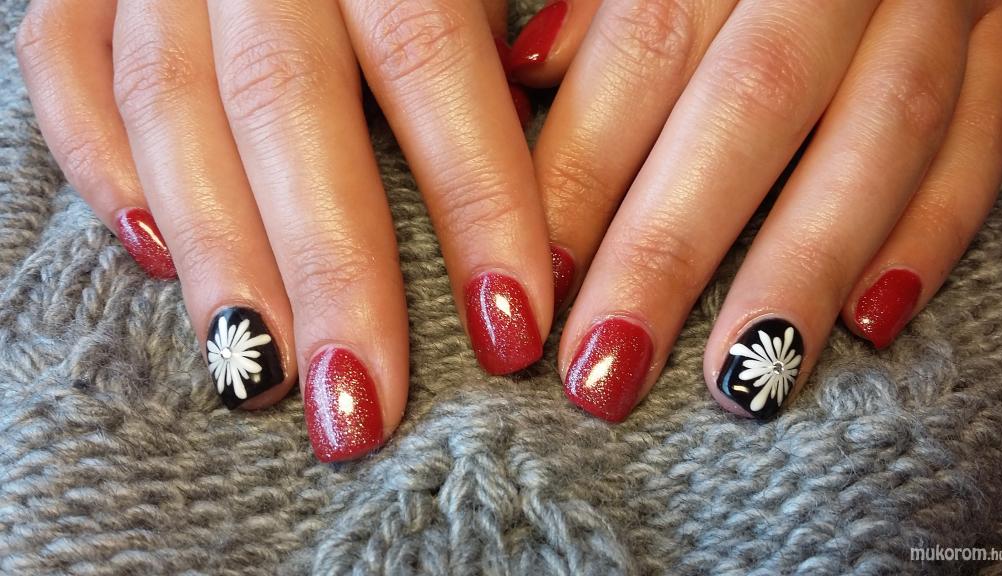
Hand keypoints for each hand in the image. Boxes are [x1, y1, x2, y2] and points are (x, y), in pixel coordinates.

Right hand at [17, 0, 553, 460]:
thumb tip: (553, 105)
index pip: (429, 59)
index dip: (475, 199)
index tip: (511, 328)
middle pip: (286, 109)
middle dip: (328, 270)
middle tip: (362, 411)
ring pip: (169, 106)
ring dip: (217, 254)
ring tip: (261, 378)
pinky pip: (67, 64)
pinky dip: (99, 161)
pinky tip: (152, 256)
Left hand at [511, 0, 1001, 420]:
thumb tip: (526, 74)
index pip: (645, 48)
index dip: (580, 171)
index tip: (529, 284)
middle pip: (748, 106)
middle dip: (671, 248)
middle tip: (604, 372)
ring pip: (881, 132)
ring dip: (804, 266)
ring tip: (736, 381)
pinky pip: (988, 131)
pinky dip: (934, 229)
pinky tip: (874, 320)